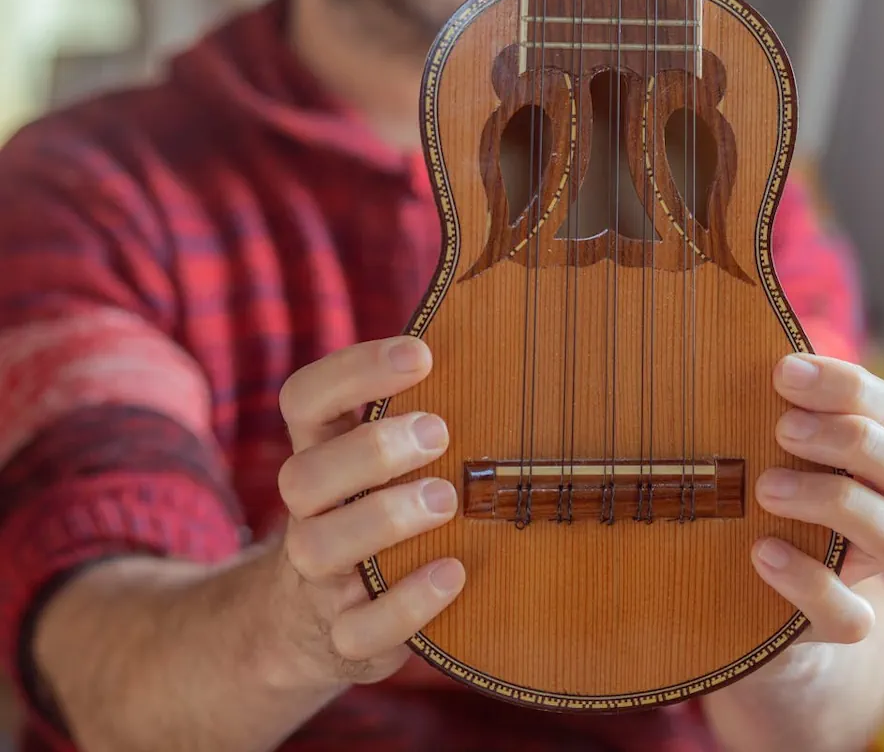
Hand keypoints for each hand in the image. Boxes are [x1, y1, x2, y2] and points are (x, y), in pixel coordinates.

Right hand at [265, 336, 462, 688]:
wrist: (308, 623)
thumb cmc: (376, 512)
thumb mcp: (383, 463)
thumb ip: (419, 410)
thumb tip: (497, 329)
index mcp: (320, 455)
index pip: (306, 400)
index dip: (353, 371)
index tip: (420, 354)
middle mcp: (309, 513)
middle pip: (305, 474)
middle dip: (371, 449)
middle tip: (437, 432)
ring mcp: (320, 578)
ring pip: (319, 547)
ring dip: (385, 518)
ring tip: (447, 498)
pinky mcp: (344, 636)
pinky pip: (360, 630)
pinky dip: (407, 604)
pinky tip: (454, 572)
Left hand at [752, 353, 883, 645]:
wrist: (735, 596)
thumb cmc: (745, 495)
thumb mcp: (748, 443)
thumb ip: (753, 399)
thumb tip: (725, 325)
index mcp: (874, 457)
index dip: (845, 387)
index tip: (781, 373)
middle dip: (852, 442)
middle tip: (783, 429)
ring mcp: (866, 569)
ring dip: (836, 502)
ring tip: (766, 487)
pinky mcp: (836, 622)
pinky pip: (853, 616)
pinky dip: (811, 581)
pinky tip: (762, 550)